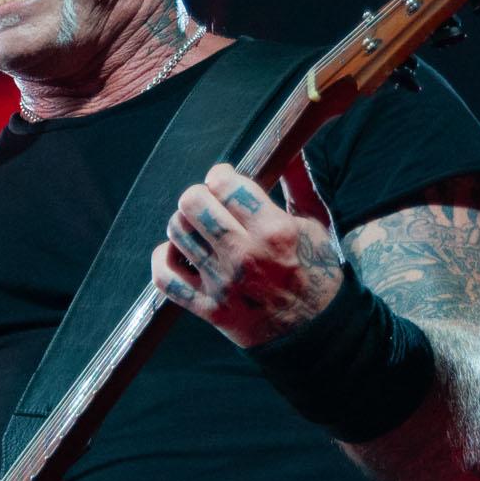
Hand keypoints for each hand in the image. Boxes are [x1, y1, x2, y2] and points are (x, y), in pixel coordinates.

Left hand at [154, 163, 345, 349]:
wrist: (317, 331)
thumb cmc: (316, 272)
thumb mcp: (316, 224)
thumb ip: (299, 184)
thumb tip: (290, 148)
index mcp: (274, 230)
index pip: (225, 184)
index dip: (220, 175)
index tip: (224, 180)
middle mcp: (245, 256)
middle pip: (193, 203)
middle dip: (198, 195)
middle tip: (208, 202)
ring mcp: (224, 284)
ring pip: (176, 234)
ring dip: (183, 224)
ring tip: (197, 227)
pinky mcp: (209, 309)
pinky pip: (165, 278)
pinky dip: (162, 260)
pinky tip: (176, 252)